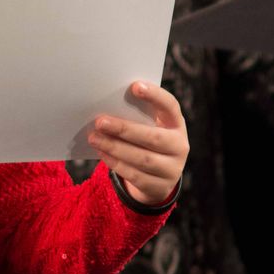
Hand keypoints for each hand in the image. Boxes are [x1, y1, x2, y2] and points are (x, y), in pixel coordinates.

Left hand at [88, 82, 188, 205]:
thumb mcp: (149, 128)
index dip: (155, 96)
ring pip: (142, 158)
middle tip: (100, 121)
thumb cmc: (147, 143)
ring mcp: (172, 169)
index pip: (170, 106)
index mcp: (177, 125)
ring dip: (114, 147)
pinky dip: (115, 163)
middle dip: (124, 129)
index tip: (134, 86)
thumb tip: (107, 107)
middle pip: (153, 137)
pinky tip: (102, 152)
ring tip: (94, 137)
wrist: (157, 179)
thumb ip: (136, 117)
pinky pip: (135, 175)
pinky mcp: (159, 187)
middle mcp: (179, 146)